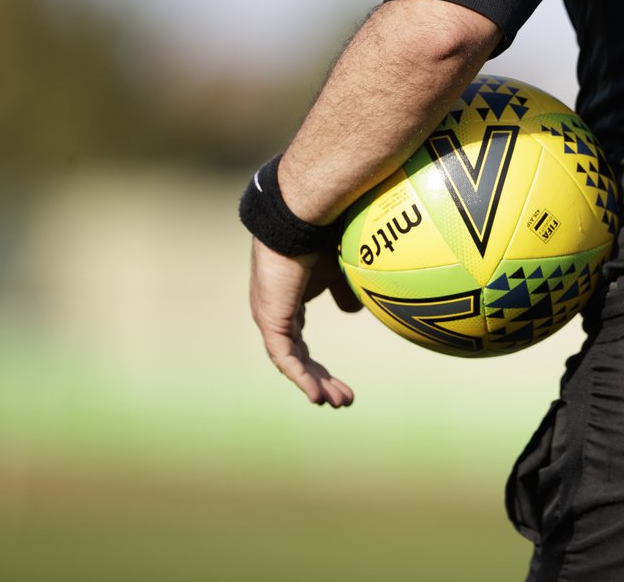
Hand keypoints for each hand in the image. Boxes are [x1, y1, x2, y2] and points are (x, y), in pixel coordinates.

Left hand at [248, 237, 360, 407]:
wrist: (301, 220)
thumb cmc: (322, 235)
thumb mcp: (340, 270)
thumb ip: (344, 293)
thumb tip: (354, 313)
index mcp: (288, 301)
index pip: (299, 342)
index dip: (317, 365)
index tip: (339, 383)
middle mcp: (275, 312)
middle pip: (297, 357)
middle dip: (320, 379)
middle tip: (343, 399)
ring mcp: (270, 317)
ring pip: (291, 362)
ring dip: (314, 383)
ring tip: (336, 402)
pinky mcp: (271, 319)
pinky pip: (285, 358)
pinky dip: (302, 378)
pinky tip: (318, 395)